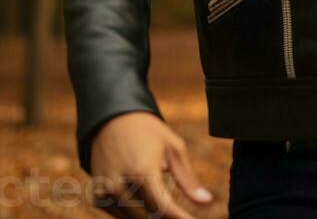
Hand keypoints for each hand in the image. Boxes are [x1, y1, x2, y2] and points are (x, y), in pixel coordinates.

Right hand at [89, 111, 212, 216]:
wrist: (112, 120)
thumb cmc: (149, 132)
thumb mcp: (173, 148)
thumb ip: (187, 179)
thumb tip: (207, 202)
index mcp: (141, 171)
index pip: (163, 208)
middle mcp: (119, 185)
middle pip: (149, 217)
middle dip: (167, 217)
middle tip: (181, 212)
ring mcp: (105, 193)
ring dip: (150, 214)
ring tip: (159, 194)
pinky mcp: (97, 197)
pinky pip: (119, 215)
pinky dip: (133, 211)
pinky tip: (140, 197)